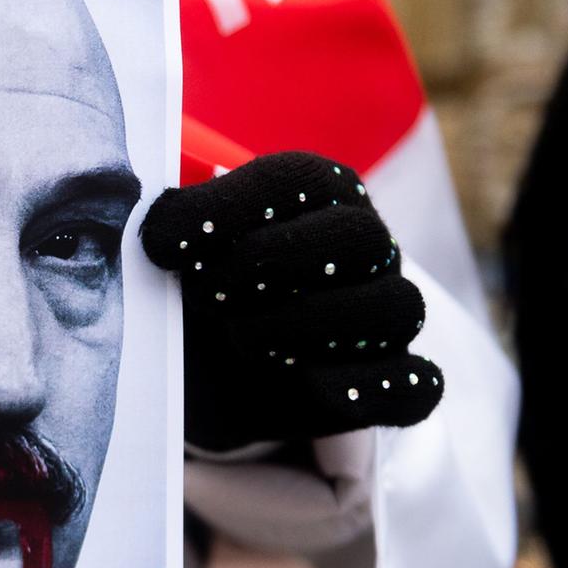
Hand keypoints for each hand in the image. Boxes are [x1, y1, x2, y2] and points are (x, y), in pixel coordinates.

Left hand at [140, 152, 441, 451]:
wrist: (211, 371)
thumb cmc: (198, 290)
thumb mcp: (176, 255)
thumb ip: (171, 224)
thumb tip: (150, 223)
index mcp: (317, 196)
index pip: (296, 179)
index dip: (228, 206)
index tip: (161, 242)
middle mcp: (365, 248)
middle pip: (359, 236)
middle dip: (273, 262)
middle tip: (208, 293)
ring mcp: (385, 315)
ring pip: (396, 307)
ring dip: (310, 324)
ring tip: (242, 340)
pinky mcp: (389, 382)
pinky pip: (416, 385)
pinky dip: (373, 388)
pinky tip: (312, 383)